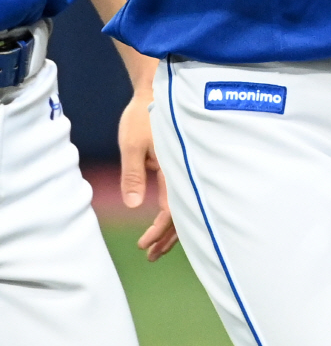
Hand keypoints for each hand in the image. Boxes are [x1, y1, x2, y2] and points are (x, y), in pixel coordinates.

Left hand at [118, 91, 177, 261]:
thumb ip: (134, 176)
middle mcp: (183, 169)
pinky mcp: (180, 161)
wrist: (156, 88)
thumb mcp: (132, 146)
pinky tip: (166, 219)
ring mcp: (184, 165)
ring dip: (172, 228)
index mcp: (174, 167)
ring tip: (157, 247)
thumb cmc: (143, 115)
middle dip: (168, 238)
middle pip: (183, 212)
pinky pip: (182, 192)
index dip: (159, 231)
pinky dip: (175, 211)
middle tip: (151, 257)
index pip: (172, 209)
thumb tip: (136, 207)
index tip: (145, 245)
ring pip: (184, 204)